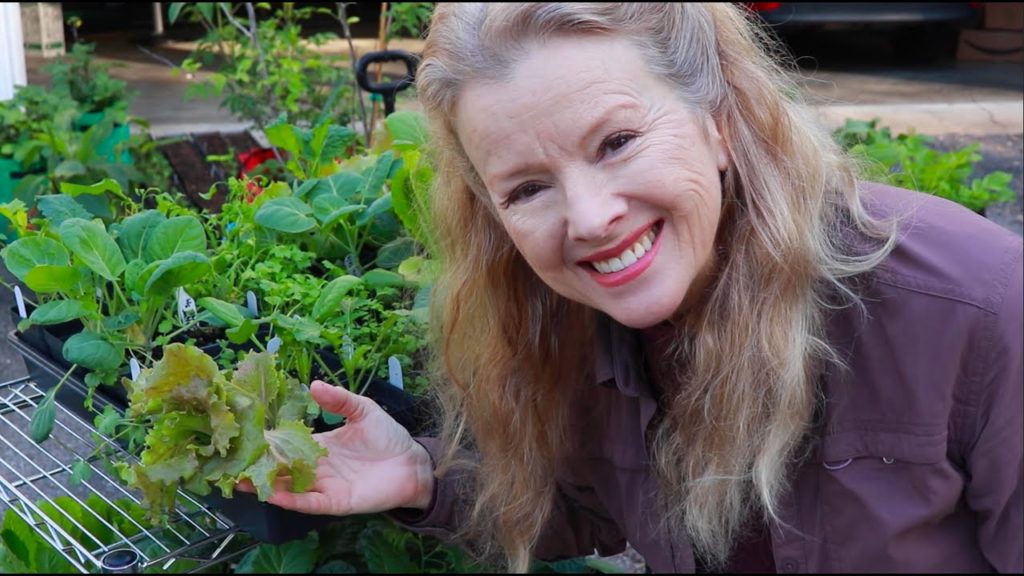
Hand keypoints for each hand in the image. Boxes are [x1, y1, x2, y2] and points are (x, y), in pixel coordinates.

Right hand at [240, 380, 434, 515]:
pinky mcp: (336, 502)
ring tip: (239, 480)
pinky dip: (291, 500)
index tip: (242, 433)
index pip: (286, 443)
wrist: (413, 463)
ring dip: (266, 485)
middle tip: (228, 460)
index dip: (265, 440)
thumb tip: (312, 385)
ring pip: (289, 486)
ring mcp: (324, 486)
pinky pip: (310, 502)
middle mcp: (316, 466)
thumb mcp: (363, 410)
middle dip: (256, 465)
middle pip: (281, 467)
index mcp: (319, 444)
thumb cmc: (388, 436)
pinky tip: (274, 495)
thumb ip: (339, 399)